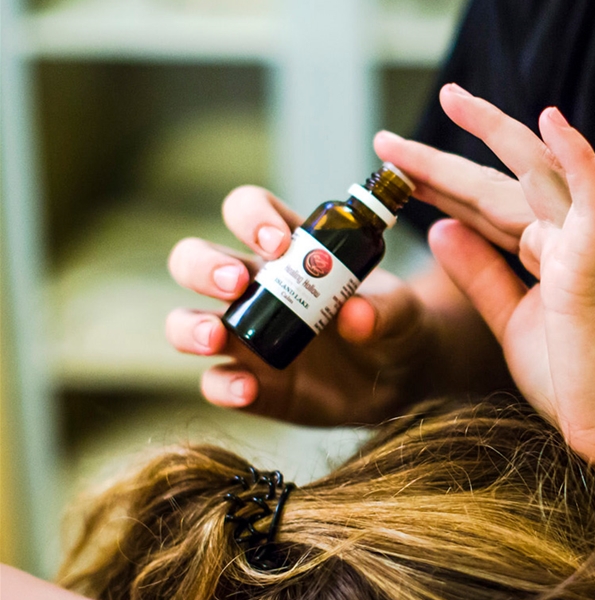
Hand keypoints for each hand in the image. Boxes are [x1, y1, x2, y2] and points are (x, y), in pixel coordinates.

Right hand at [166, 186, 453, 425]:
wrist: (404, 379)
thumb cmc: (397, 327)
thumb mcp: (404, 313)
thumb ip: (388, 309)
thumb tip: (357, 313)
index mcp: (289, 251)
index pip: (248, 211)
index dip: (251, 216)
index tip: (280, 241)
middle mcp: (255, 288)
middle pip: (194, 259)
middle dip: (204, 265)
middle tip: (237, 282)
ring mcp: (245, 337)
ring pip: (184, 319)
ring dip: (189, 324)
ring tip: (216, 335)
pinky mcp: (252, 383)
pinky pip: (215, 381)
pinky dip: (223, 385)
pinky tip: (247, 388)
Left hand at [401, 85, 594, 467]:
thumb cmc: (578, 383)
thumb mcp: (511, 322)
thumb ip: (480, 275)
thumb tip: (440, 230)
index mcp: (548, 253)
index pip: (485, 207)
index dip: (438, 185)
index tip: (393, 169)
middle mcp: (569, 239)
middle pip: (499, 185)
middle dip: (440, 161)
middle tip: (386, 139)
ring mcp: (587, 248)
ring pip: (539, 176)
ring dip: (494, 136)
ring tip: (451, 101)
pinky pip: (594, 202)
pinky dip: (577, 160)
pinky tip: (550, 123)